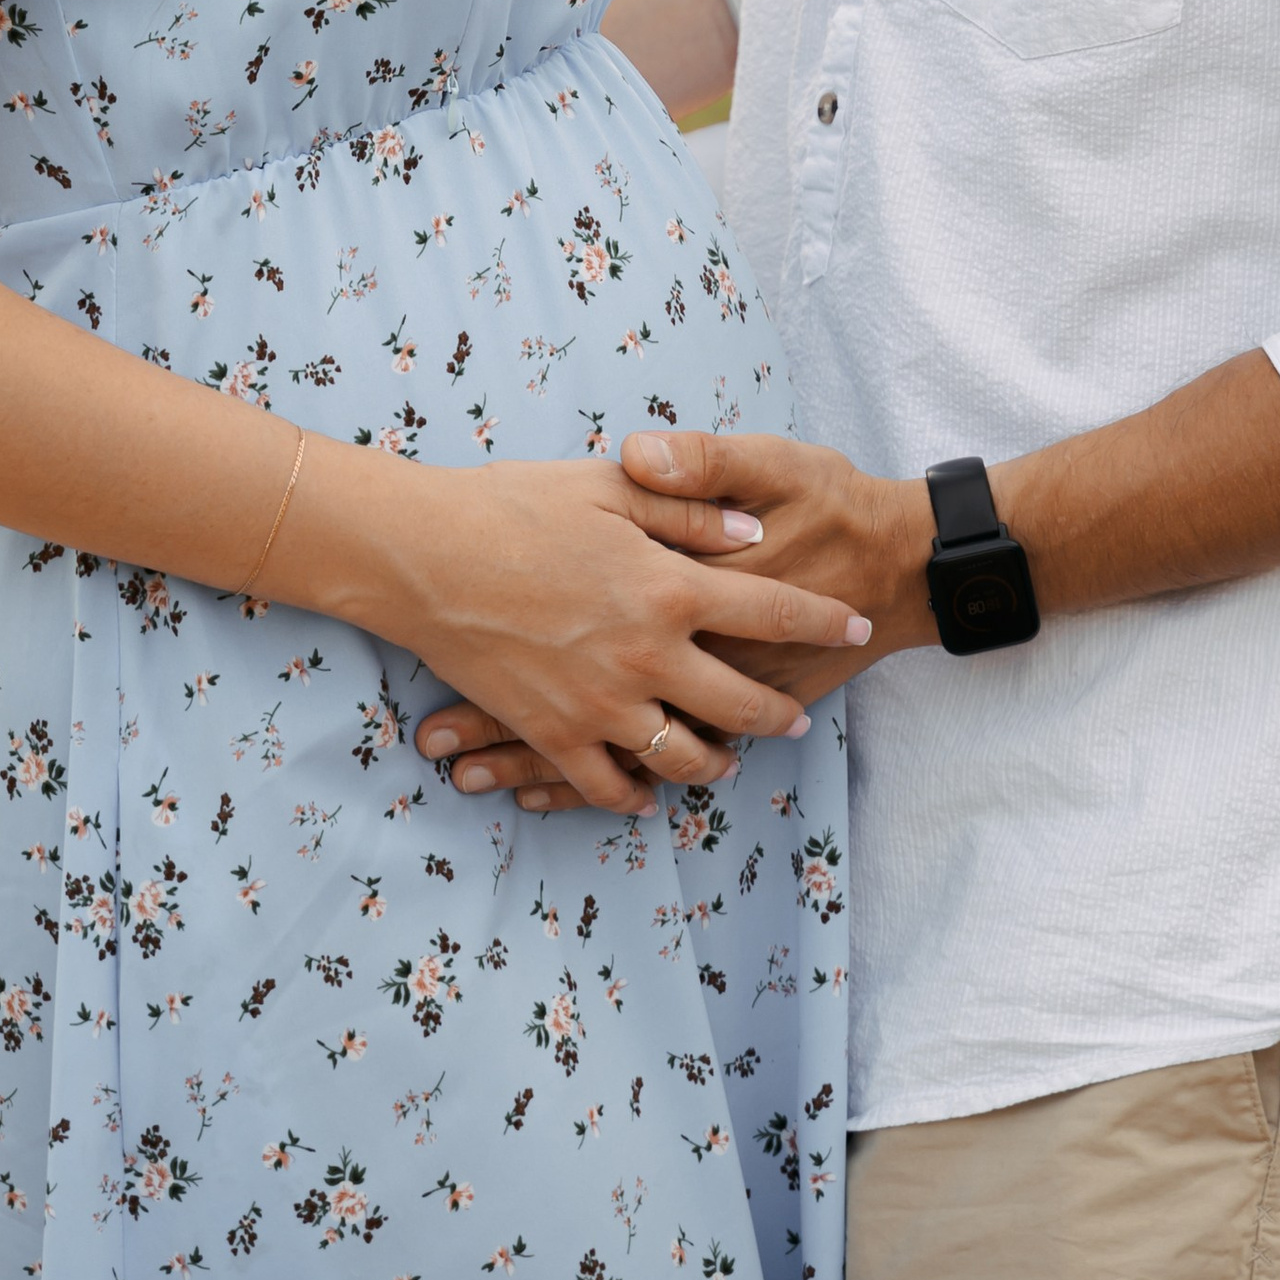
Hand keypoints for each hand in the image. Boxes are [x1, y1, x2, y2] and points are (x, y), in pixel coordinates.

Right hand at [330, 450, 873, 816]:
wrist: (422, 555)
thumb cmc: (513, 504)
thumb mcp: (608, 486)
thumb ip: (690, 509)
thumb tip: (754, 536)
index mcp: (667, 586)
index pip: (771, 612)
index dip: (822, 622)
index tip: (856, 628)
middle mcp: (647, 654)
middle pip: (741, 704)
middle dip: (780, 715)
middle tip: (800, 720)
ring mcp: (602, 704)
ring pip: (685, 758)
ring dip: (716, 763)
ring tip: (730, 758)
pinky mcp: (556, 734)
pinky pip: (611, 785)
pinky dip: (636, 793)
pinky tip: (648, 787)